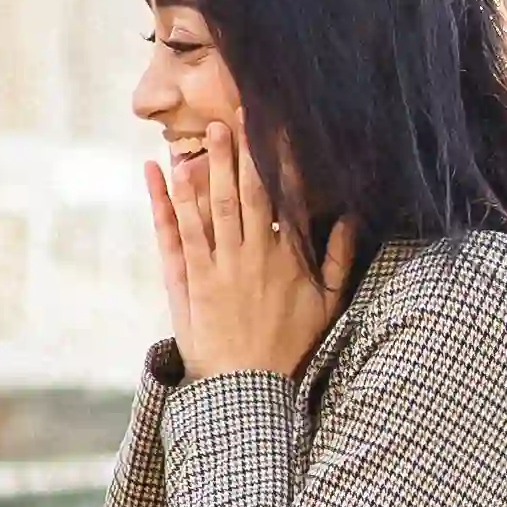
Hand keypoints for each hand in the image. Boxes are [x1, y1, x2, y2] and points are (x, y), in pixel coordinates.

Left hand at [151, 121, 348, 380]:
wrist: (246, 390)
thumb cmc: (290, 347)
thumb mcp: (327, 306)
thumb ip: (340, 260)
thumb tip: (350, 217)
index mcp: (287, 259)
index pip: (286, 198)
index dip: (283, 162)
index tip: (281, 130)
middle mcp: (251, 257)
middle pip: (244, 194)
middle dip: (239, 153)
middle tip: (234, 115)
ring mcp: (216, 268)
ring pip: (208, 208)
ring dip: (205, 167)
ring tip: (202, 133)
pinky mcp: (188, 281)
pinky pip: (173, 234)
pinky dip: (163, 202)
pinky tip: (156, 172)